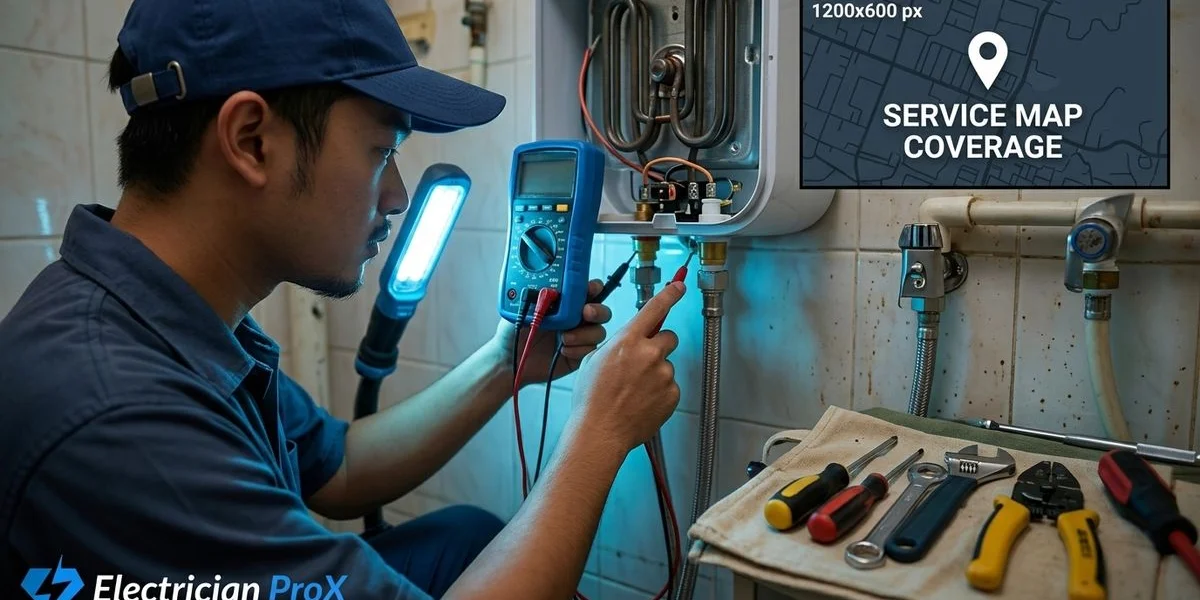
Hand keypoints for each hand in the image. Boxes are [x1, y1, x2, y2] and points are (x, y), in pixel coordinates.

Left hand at [490, 280, 612, 384]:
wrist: (510, 358)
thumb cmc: (514, 330)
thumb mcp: (525, 307)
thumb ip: (542, 295)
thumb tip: (554, 288)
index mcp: (565, 302)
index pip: (587, 290)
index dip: (593, 288)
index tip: (589, 289)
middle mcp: (575, 317)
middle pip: (601, 310)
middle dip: (597, 310)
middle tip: (586, 313)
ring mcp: (578, 336)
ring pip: (598, 331)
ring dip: (584, 334)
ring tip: (564, 338)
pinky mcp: (578, 354)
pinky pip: (591, 349)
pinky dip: (579, 349)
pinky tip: (563, 350)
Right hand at [569, 281, 684, 451]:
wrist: (600, 431)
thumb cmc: (592, 399)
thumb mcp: (595, 360)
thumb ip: (618, 345)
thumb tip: (631, 342)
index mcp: (628, 340)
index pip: (655, 309)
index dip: (670, 294)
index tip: (679, 286)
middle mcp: (650, 353)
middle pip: (668, 338)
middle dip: (659, 346)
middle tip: (643, 363)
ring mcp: (664, 374)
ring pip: (666, 366)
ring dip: (655, 374)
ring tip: (634, 392)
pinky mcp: (672, 394)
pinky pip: (670, 387)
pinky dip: (659, 393)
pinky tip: (641, 402)